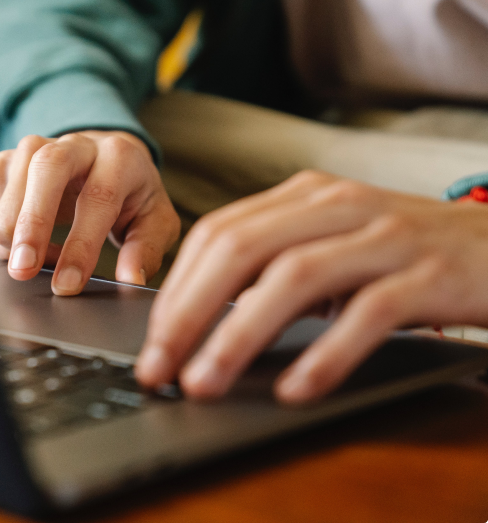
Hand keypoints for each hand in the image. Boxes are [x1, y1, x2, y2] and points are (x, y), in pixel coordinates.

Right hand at [0, 131, 179, 293]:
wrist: (110, 161)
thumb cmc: (132, 196)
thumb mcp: (154, 223)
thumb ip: (144, 250)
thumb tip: (130, 280)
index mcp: (121, 157)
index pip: (99, 197)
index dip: (81, 244)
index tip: (68, 284)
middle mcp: (79, 144)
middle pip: (48, 167)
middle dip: (31, 222)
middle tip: (23, 269)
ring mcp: (41, 144)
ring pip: (15, 174)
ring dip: (11, 225)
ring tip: (28, 264)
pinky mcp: (13, 156)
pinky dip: (2, 219)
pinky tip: (24, 242)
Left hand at [135, 170, 487, 403]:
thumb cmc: (409, 253)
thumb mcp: (335, 245)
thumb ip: (276, 268)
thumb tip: (202, 323)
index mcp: (306, 195)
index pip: (219, 234)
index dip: (176, 289)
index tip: (151, 341)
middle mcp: (339, 204)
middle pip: (241, 250)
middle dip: (189, 313)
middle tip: (159, 367)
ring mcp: (387, 236)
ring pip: (293, 278)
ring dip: (239, 336)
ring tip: (206, 382)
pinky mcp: (432, 274)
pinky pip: (368, 314)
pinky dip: (326, 354)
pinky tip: (296, 388)